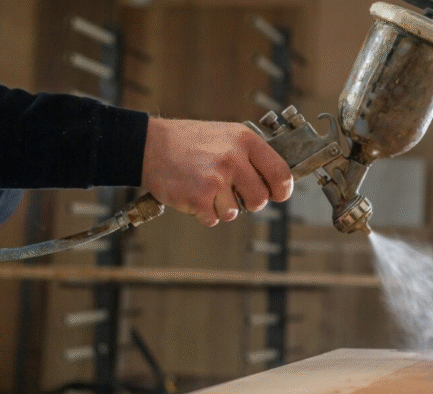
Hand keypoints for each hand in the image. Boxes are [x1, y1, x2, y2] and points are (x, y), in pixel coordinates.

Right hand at [141, 118, 292, 226]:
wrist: (150, 145)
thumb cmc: (190, 142)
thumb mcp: (227, 136)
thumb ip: (251, 156)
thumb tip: (277, 181)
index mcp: (245, 141)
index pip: (281, 173)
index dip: (282, 190)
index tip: (277, 194)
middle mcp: (233, 158)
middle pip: (260, 199)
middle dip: (249, 202)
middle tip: (232, 193)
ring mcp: (216, 179)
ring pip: (234, 212)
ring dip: (221, 207)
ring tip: (206, 189)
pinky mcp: (199, 197)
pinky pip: (213, 219)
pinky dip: (203, 213)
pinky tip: (193, 194)